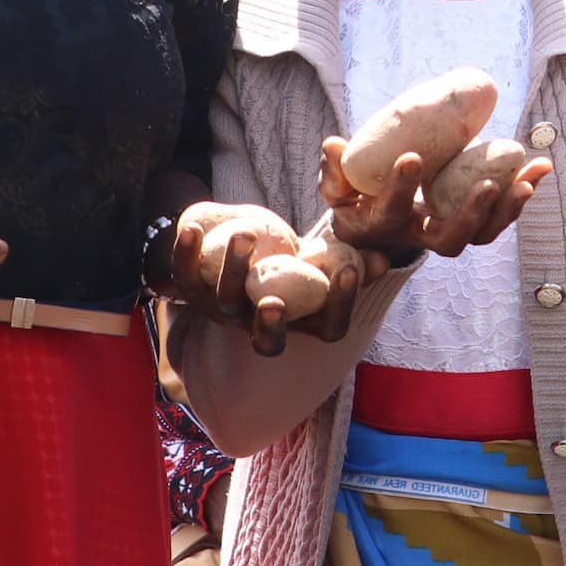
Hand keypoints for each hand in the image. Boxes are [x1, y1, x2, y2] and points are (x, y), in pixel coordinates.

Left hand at [165, 207, 370, 357]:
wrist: (229, 257)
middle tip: (275, 299)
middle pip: (266, 339)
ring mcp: (223, 312)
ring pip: (224, 304)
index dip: (340, 304)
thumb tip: (382, 258)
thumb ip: (352, 261)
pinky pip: (184, 276)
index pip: (328, 329)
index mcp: (301, 323)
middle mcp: (260, 326)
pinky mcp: (190, 290)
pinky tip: (192, 227)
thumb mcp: (322, 263)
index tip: (350, 270)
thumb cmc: (291, 261)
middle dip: (271, 321)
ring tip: (246, 235)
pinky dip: (185, 252)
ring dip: (233, 272)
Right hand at [317, 139, 549, 262]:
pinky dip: (521, 193)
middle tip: (489, 185)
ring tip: (530, 178)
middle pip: (449, 241)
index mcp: (384, 225)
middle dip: (471, 215)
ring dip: (508, 209)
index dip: (401, 188)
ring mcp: (448, 233)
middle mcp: (419, 238)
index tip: (411, 158)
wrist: (379, 219)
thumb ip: (334, 171)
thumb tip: (334, 145)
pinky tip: (541, 167)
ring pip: (481, 235)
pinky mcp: (471, 222)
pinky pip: (499, 217)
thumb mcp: (337, 187)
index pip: (392, 211)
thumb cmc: (355, 196)